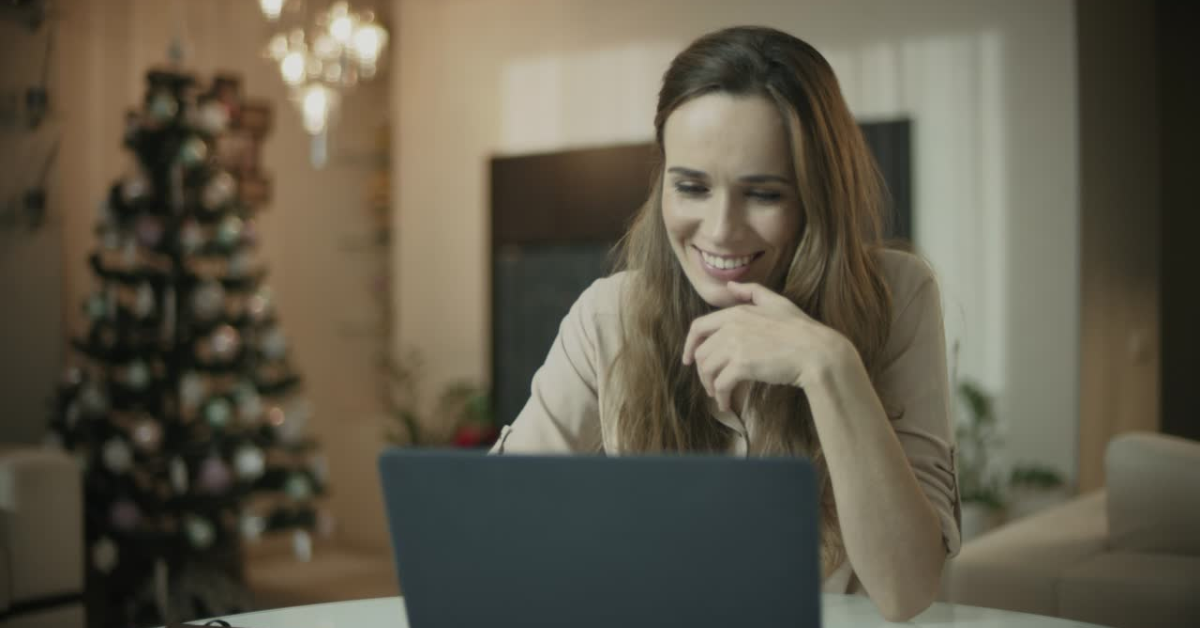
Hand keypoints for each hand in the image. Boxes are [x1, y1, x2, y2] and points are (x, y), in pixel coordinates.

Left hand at [682, 281, 857, 411]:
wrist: (817, 352)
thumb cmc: (802, 329)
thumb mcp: (777, 302)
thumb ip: (752, 292)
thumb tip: (731, 286)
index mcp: (736, 312)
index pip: (698, 327)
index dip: (689, 345)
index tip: (689, 359)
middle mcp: (731, 326)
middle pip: (701, 352)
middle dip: (702, 371)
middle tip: (710, 384)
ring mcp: (735, 345)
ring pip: (707, 369)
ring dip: (710, 386)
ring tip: (719, 395)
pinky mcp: (742, 365)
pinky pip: (721, 384)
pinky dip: (721, 397)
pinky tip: (727, 404)